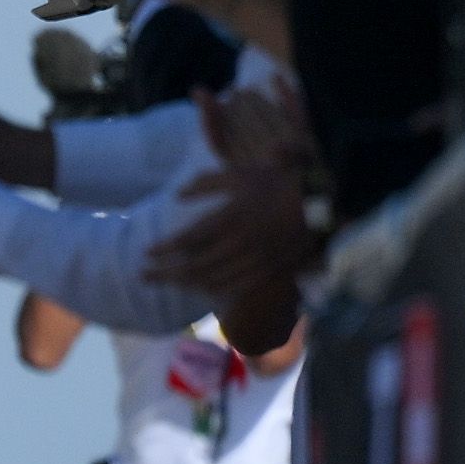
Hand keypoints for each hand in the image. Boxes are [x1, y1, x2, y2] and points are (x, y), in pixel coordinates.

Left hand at [144, 78, 320, 293]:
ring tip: (168, 282)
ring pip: (211, 281)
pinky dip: (212, 289)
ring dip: (184, 284)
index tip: (146, 254)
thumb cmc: (278, 183)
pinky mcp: (267, 272)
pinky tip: (200, 287)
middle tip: (143, 277)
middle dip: (164, 274)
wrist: (321, 204)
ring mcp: (253, 262)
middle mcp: (238, 245)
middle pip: (192, 267)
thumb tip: (178, 195)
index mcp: (229, 219)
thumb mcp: (240, 174)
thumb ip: (206, 183)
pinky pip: (233, 287)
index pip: (186, 241)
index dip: (163, 250)